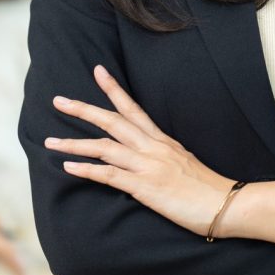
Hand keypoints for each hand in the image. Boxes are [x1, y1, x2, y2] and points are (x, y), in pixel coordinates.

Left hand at [46, 65, 232, 236]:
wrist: (224, 203)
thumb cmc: (206, 187)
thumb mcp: (183, 162)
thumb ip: (163, 156)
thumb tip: (146, 157)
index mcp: (163, 140)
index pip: (134, 108)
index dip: (114, 89)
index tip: (98, 71)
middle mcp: (154, 147)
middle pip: (113, 121)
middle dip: (84, 110)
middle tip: (59, 101)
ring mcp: (149, 165)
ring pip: (105, 147)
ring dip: (74, 143)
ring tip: (49, 141)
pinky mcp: (146, 187)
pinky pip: (110, 175)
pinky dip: (88, 170)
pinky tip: (68, 167)